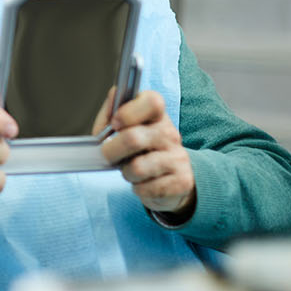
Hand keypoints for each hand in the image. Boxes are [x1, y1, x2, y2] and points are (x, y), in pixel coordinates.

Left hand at [98, 90, 195, 217]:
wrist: (168, 178)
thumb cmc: (137, 150)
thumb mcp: (121, 128)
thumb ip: (111, 114)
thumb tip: (112, 108)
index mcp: (157, 115)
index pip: (152, 102)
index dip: (128, 113)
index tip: (115, 124)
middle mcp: (171, 133)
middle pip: (133, 138)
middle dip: (111, 151)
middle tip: (108, 156)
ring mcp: (179, 157)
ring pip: (137, 168)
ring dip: (126, 173)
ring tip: (131, 171)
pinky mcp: (182, 181)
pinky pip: (146, 188)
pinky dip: (138, 188)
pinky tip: (144, 183)